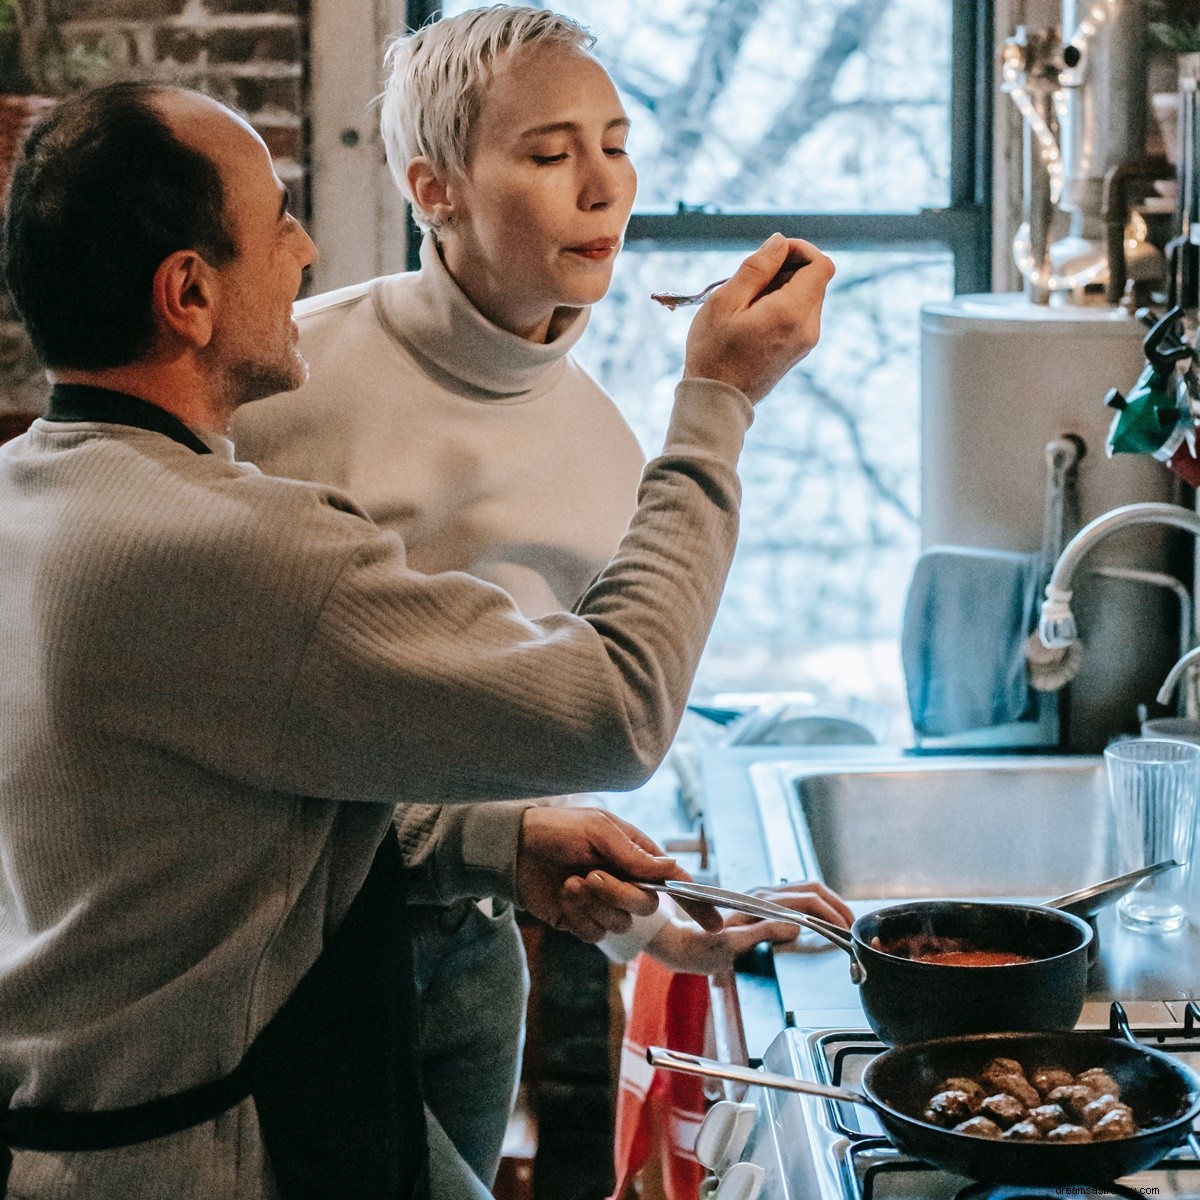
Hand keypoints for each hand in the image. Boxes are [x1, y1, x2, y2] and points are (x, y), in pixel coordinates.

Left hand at [516, 807, 722, 942]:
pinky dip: (578, 917)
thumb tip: (673, 870)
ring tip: (571, 882)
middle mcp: (625, 882)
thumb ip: (636, 856)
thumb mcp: (599, 832)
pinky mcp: (583, 922)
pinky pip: (595, 934)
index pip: (675, 882)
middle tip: (590, 875)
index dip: (697, 903)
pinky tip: (563, 897)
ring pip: (621, 925)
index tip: (715, 925)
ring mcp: (604, 904)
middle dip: (618, 894)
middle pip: (646, 907)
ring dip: (594, 904)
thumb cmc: (558, 830)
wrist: (514, 849)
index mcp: (635, 856)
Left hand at [644, 881, 854, 974]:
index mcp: (758, 902)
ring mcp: (760, 898)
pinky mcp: (759, 905)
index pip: (804, 900)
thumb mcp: (728, 947)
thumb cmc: (698, 949)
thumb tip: (796, 924)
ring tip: (843, 922)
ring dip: (827, 903)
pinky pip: (794, 898)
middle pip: (809, 888)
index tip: (846, 930)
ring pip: (804, 890)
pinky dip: (815, 905)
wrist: (676, 943)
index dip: (829, 913)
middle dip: (835, 904)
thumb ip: (762, 932)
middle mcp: (761, 894)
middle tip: (852, 926)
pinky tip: (821, 920)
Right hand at [683, 232, 834, 402]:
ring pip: (807, 296)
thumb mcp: (725, 301)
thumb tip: (779, 242)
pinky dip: (782, 306)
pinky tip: (753, 318)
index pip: (822, 264)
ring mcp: (807, 342)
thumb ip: (756, 267)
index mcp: (792, 313)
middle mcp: (808, 328)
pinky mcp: (799, 350)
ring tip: (747, 303)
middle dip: (787, 269)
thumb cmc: (714, 353)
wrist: (717, 401)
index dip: (800, 250)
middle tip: (750, 281)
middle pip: (815, 279)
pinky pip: (799, 315)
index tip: (772, 254)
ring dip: (782, 288)